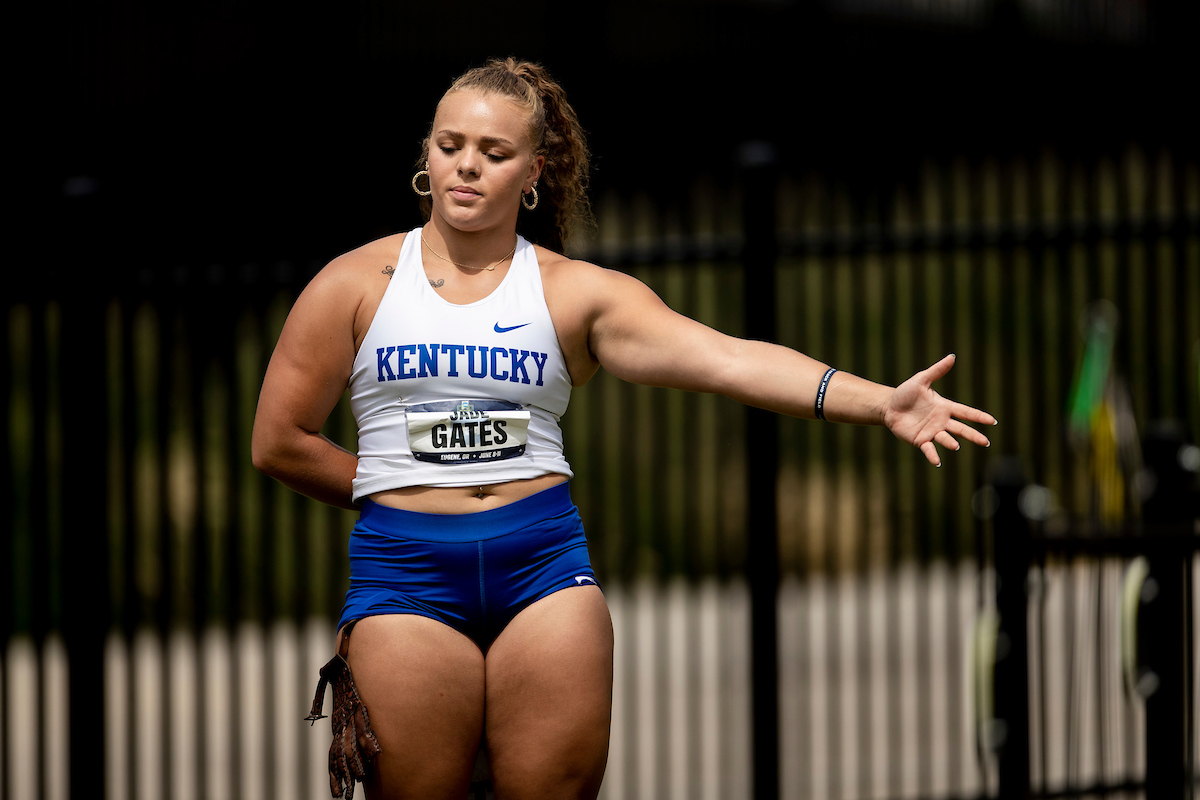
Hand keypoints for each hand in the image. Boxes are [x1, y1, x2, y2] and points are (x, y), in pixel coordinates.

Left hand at [882, 354, 996, 466]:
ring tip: (956, 445)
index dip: (978, 417)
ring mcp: (931, 432)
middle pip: (961, 429)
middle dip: (973, 435)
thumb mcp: (921, 380)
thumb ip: (937, 371)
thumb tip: (952, 356)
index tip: (993, 421)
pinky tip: (937, 462)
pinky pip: (929, 449)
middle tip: (986, 442)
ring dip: (951, 442)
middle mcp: (941, 421)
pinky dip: (933, 455)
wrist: (888, 406)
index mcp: (944, 407)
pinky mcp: (920, 440)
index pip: (965, 412)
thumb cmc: (905, 393)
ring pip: (946, 438)